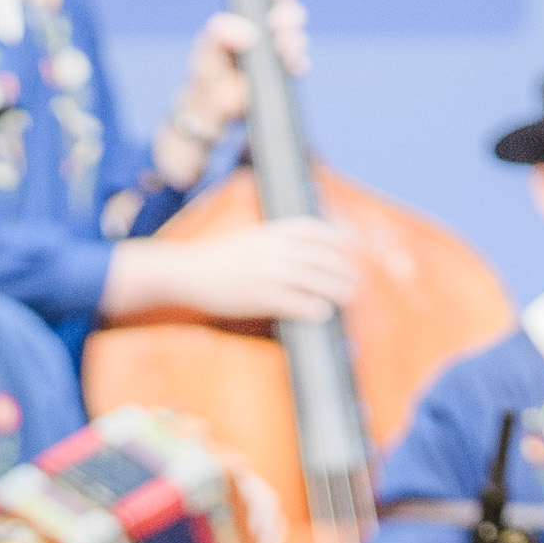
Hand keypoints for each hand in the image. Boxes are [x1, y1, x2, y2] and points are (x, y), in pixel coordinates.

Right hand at [123, 216, 358, 323]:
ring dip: (335, 289)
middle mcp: (274, 249)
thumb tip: (305, 248)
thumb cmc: (219, 257)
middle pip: (322, 256)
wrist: (189, 272)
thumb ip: (277, 240)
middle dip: (343, 268)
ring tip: (346, 296)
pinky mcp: (261, 297)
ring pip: (315, 279)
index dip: (338, 237)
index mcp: (272, 231)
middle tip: (354, 279)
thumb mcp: (251, 238)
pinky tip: (322, 312)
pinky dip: (313, 307)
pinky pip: (296, 302)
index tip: (352, 246)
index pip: (316, 229)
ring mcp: (268, 273)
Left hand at [168, 0, 311, 143]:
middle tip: (277, 26)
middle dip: (288, 16)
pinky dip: (298, 62)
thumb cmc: (207, 70)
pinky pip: (298, 65)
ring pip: (297, 38)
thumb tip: (250, 34)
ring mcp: (276, 54)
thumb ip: (222, 31)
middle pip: (290, 15)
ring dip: (294, 40)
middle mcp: (267, 33)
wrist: (210, 107)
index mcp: (249, 19)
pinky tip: (292, 63)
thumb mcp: (209, 44)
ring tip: (283, 47)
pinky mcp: (282, 76)